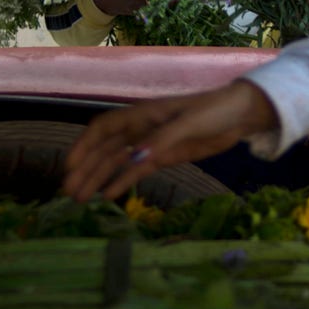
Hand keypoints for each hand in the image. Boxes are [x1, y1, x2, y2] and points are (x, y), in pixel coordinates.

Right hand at [62, 80, 280, 200]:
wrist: (238, 115)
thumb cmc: (213, 110)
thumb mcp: (189, 123)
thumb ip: (161, 140)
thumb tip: (132, 159)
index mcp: (142, 114)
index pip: (104, 128)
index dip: (85, 145)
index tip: (70, 165)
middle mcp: (140, 129)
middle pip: (105, 149)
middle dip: (86, 169)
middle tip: (69, 191)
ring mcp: (151, 144)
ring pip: (117, 162)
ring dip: (98, 178)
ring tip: (80, 198)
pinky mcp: (164, 157)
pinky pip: (137, 171)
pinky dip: (121, 182)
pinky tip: (108, 196)